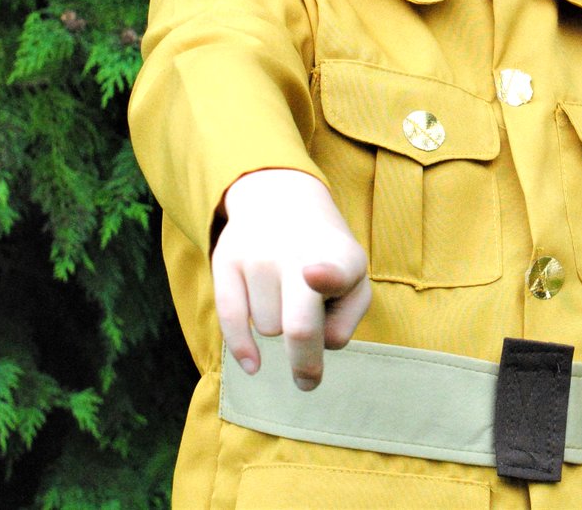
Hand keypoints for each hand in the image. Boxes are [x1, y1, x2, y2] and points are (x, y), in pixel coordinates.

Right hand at [212, 168, 370, 389]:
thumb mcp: (355, 277)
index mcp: (341, 256)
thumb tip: (317, 346)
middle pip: (297, 328)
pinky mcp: (226, 259)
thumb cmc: (327, 255)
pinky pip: (230, 320)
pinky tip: (254, 365)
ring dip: (279, 328)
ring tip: (288, 296)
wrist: (282, 198)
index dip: (324, 276)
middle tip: (308, 381)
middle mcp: (296, 252)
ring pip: (268, 330)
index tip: (310, 274)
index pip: (333, 271)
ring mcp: (258, 255)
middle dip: (304, 362)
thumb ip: (348, 318)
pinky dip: (242, 349)